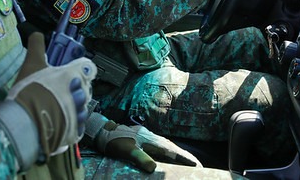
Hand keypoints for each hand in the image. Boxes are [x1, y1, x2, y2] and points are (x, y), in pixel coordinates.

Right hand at [0, 32, 95, 165]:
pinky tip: (60, 122)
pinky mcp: (74, 131)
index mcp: (73, 76)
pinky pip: (78, 126)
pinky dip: (71, 124)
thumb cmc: (31, 89)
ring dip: (73, 108)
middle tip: (58, 92)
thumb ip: (36, 46)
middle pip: (84, 90)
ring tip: (58, 108)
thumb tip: (36, 33)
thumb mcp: (32, 63)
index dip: (79, 71)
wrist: (26, 120)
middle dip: (74, 90)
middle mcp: (80, 95)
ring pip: (82, 109)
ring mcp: (78, 114)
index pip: (87, 69)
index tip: (71, 75)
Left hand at [85, 113, 202, 171]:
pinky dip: (167, 151)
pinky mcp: (142, 138)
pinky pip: (159, 146)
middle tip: (197, 165)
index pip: (171, 150)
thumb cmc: (114, 141)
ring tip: (186, 161)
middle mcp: (151, 137)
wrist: (102, 130)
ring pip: (166, 145)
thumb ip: (140, 158)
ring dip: (176, 153)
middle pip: (171, 147)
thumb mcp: (127, 152)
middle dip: (184, 155)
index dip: (184, 157)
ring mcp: (147, 136)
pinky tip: (167, 155)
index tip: (197, 164)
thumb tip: (153, 168)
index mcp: (150, 140)